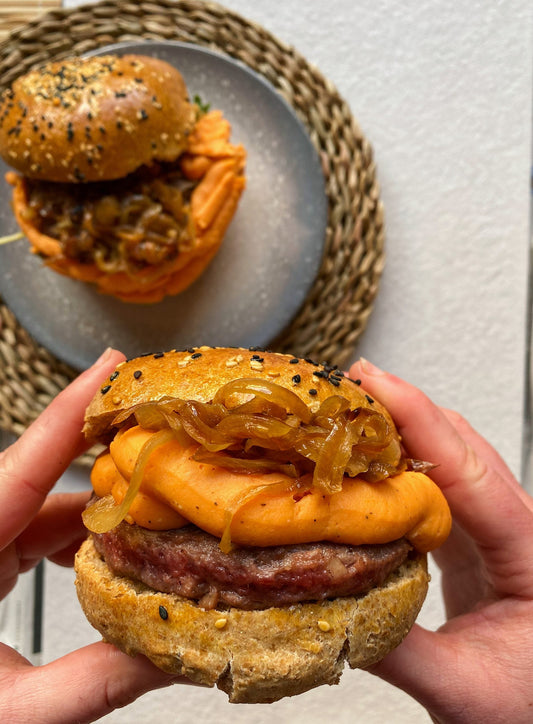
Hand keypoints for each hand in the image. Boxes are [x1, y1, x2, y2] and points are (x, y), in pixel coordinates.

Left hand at [0, 348, 184, 723]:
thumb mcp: (16, 716)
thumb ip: (95, 681)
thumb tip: (176, 651)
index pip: (17, 469)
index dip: (69, 412)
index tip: (111, 365)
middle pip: (38, 478)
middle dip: (103, 456)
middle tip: (163, 435)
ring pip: (42, 506)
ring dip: (98, 507)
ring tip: (155, 508)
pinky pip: (36, 529)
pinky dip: (78, 534)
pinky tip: (111, 552)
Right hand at [350, 359, 532, 723]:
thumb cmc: (523, 708)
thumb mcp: (462, 691)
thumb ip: (396, 649)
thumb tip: (328, 609)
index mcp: (531, 552)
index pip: (472, 469)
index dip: (420, 419)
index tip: (375, 384)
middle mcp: (519, 527)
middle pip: (464, 445)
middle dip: (405, 408)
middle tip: (348, 389)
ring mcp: (497, 529)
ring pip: (452, 456)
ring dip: (402, 428)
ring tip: (352, 414)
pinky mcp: (473, 538)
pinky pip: (438, 482)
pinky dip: (400, 461)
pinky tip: (369, 460)